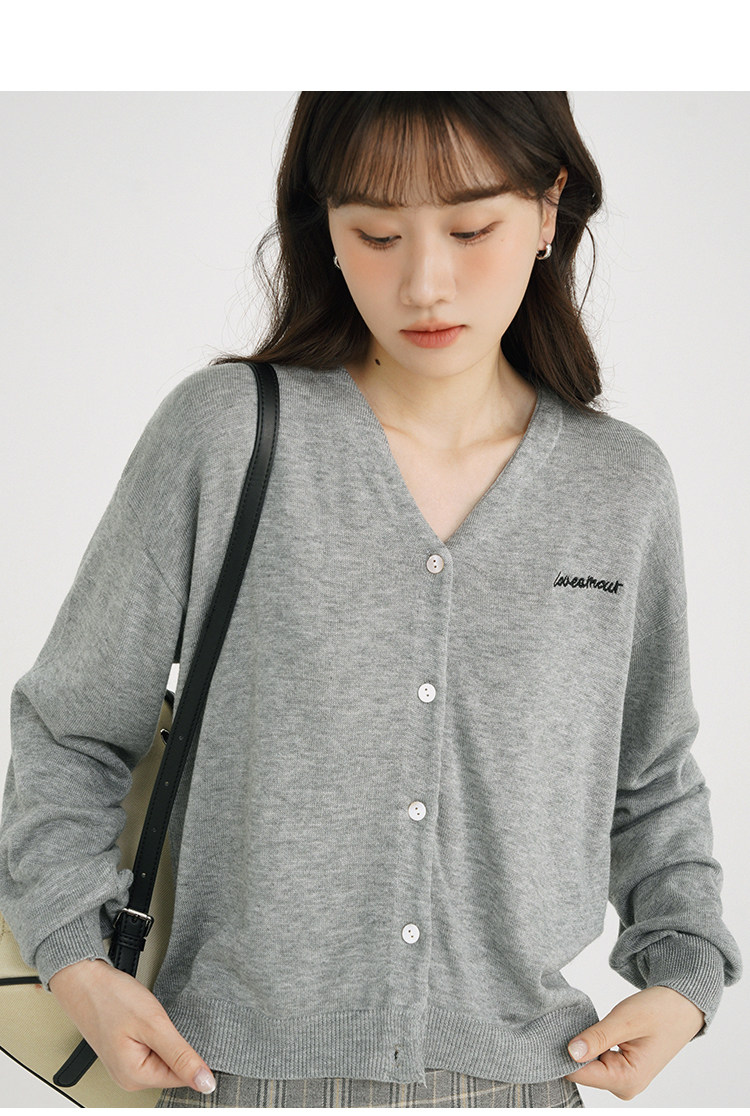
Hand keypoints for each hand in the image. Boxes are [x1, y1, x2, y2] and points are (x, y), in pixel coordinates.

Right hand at [48, 958, 215, 1094]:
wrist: (84, 980)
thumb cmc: (112, 998)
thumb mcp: (154, 1025)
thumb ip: (181, 1056)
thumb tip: (205, 1082)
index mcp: (135, 1078)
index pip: (182, 1077)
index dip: (190, 1053)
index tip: (185, 1032)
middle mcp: (128, 1078)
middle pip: (172, 1069)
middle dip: (176, 1045)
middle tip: (162, 1022)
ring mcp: (125, 1066)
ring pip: (163, 1058)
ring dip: (165, 1039)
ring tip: (151, 1020)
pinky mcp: (124, 1053)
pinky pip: (151, 1050)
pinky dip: (155, 1035)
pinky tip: (147, 1021)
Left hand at [563, 986, 704, 1100]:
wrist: (683, 1006)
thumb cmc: (660, 1011)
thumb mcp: (626, 1020)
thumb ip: (597, 1038)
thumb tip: (571, 1052)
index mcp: (626, 1080)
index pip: (579, 1073)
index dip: (561, 1053)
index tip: (551, 1032)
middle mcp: (624, 1086)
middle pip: (581, 1071)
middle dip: (572, 1048)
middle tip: (567, 1022)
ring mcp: (623, 1079)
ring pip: (587, 1064)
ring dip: (582, 1045)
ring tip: (581, 1023)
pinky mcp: (621, 1069)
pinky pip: (596, 1060)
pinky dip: (590, 1045)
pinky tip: (591, 1030)